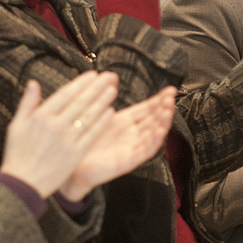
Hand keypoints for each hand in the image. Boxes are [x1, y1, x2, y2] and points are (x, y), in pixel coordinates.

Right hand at [0, 71, 117, 197]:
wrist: (22, 183)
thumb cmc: (17, 155)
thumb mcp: (16, 125)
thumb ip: (28, 103)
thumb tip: (33, 83)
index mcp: (41, 116)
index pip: (66, 94)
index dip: (81, 83)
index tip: (92, 74)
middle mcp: (56, 125)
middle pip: (80, 102)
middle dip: (96, 87)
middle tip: (109, 77)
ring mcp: (67, 139)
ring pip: (89, 116)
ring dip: (102, 101)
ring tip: (112, 90)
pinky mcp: (75, 153)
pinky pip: (92, 134)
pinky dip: (101, 122)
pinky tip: (110, 113)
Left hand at [59, 86, 175, 200]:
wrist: (72, 166)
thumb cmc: (83, 142)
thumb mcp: (96, 114)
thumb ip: (106, 96)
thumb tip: (112, 76)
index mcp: (125, 122)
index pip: (148, 108)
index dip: (160, 100)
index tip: (170, 90)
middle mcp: (131, 134)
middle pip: (154, 120)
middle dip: (164, 108)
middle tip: (170, 97)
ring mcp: (131, 148)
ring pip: (153, 134)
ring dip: (163, 122)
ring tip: (168, 110)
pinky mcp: (127, 161)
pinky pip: (145, 151)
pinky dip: (154, 141)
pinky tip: (159, 131)